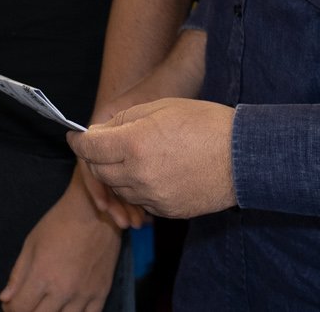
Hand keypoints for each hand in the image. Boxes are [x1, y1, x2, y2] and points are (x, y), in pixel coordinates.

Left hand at [0, 169, 121, 311]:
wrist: (95, 212)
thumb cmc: (59, 223)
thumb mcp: (31, 243)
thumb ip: (18, 274)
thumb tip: (5, 298)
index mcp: (42, 275)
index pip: (20, 308)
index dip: (11, 310)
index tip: (10, 305)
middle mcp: (63, 289)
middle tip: (27, 304)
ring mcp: (84, 293)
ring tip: (46, 306)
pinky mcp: (101, 293)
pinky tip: (66, 309)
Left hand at [69, 99, 235, 220]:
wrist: (244, 157)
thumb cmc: (205, 124)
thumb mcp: (160, 109)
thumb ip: (124, 121)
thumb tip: (100, 132)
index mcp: (134, 145)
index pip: (89, 148)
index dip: (78, 141)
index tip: (75, 137)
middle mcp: (139, 175)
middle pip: (100, 170)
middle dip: (96, 156)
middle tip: (105, 143)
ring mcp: (154, 197)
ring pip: (120, 187)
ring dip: (118, 172)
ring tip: (136, 155)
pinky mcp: (168, 211)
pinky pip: (142, 200)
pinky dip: (139, 187)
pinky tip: (154, 172)